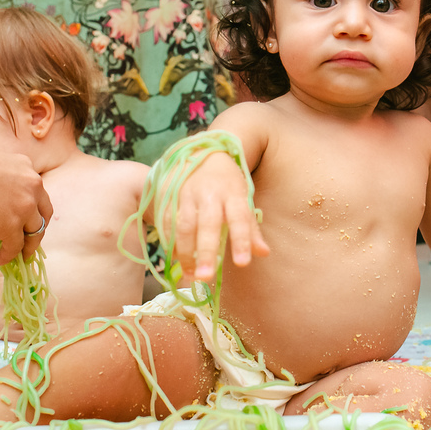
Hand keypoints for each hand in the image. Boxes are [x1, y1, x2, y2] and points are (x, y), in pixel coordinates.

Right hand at [0, 145, 51, 265]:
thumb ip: (2, 179)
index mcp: (27, 170)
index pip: (38, 194)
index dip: (35, 210)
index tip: (28, 220)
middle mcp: (33, 187)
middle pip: (44, 214)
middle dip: (38, 229)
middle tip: (30, 241)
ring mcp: (25, 207)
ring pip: (35, 232)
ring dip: (28, 246)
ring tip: (21, 256)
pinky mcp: (11, 225)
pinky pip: (15, 245)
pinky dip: (10, 255)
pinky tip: (2, 259)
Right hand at [171, 151, 268, 280]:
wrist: (200, 151)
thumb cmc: (226, 182)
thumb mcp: (242, 198)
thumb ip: (250, 228)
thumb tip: (264, 253)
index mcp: (233, 194)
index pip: (240, 218)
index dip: (242, 240)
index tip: (243, 263)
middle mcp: (210, 194)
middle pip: (208, 225)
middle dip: (206, 252)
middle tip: (206, 278)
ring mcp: (187, 194)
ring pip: (184, 226)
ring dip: (185, 253)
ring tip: (191, 275)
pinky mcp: (169, 196)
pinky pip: (166, 222)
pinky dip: (170, 242)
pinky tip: (175, 259)